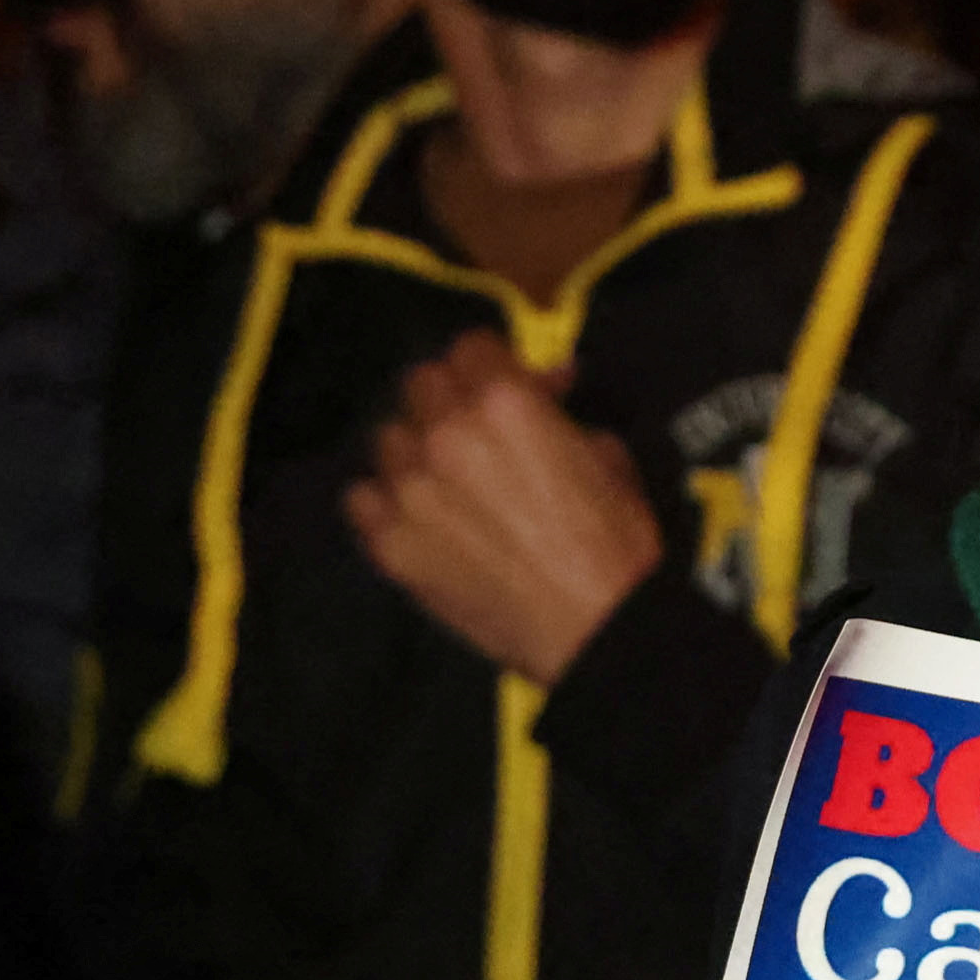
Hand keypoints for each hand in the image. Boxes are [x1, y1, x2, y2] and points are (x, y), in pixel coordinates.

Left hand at [342, 331, 666, 682]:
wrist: (597, 634)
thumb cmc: (617, 548)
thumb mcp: (609, 459)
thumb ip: (564, 418)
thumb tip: (548, 395)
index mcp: (505, 404)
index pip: (471, 345)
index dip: (494, 364)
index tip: (510, 385)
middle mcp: (446, 435)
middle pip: (421, 382)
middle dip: (452, 397)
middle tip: (477, 427)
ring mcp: (411, 491)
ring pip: (389, 437)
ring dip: (417, 445)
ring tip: (444, 473)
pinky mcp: (391, 544)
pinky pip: (362, 498)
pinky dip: (384, 497)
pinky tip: (413, 511)